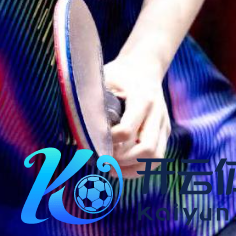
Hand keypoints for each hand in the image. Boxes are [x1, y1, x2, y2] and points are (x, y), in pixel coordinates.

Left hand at [102, 56, 170, 179]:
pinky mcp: (164, 131)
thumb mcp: (104, 78)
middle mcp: (157, 113)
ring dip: (133, 168)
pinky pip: (157, 156)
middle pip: (146, 149)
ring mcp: (163, 124)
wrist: (145, 65)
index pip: (128, 129)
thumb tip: (71, 128)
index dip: (110, 140)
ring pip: (155, 157)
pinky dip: (140, 167)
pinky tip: (122, 168)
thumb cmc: (119, 73)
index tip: (94, 140)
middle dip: (123, 160)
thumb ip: (93, 100)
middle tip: (102, 161)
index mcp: (142, 98)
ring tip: (111, 169)